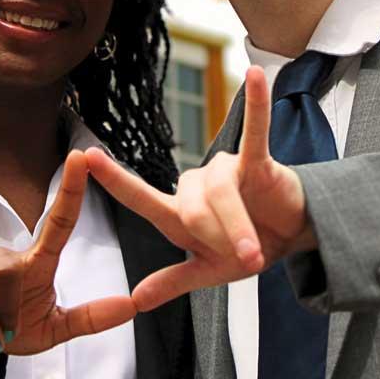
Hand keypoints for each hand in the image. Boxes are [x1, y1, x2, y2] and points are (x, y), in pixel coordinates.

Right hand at [0, 150, 136, 365]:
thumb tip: (130, 307)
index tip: (82, 158)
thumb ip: (91, 318)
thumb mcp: (56, 330)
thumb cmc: (16, 326)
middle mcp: (6, 257)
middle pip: (9, 270)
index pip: (59, 222)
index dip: (71, 190)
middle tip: (10, 334)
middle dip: (10, 308)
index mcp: (37, 263)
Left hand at [85, 67, 314, 310]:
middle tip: (244, 260)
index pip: (141, 198)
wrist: (294, 236)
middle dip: (219, 241)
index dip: (115, 180)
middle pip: (193, 211)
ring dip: (238, 228)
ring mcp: (226, 170)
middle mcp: (196, 186)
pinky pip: (255, 132)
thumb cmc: (248, 248)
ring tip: (256, 252)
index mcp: (180, 215)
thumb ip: (174, 282)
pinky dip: (257, 106)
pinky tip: (256, 77)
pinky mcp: (257, 161)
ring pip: (220, 195)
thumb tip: (136, 301)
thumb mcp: (210, 272)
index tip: (86, 157)